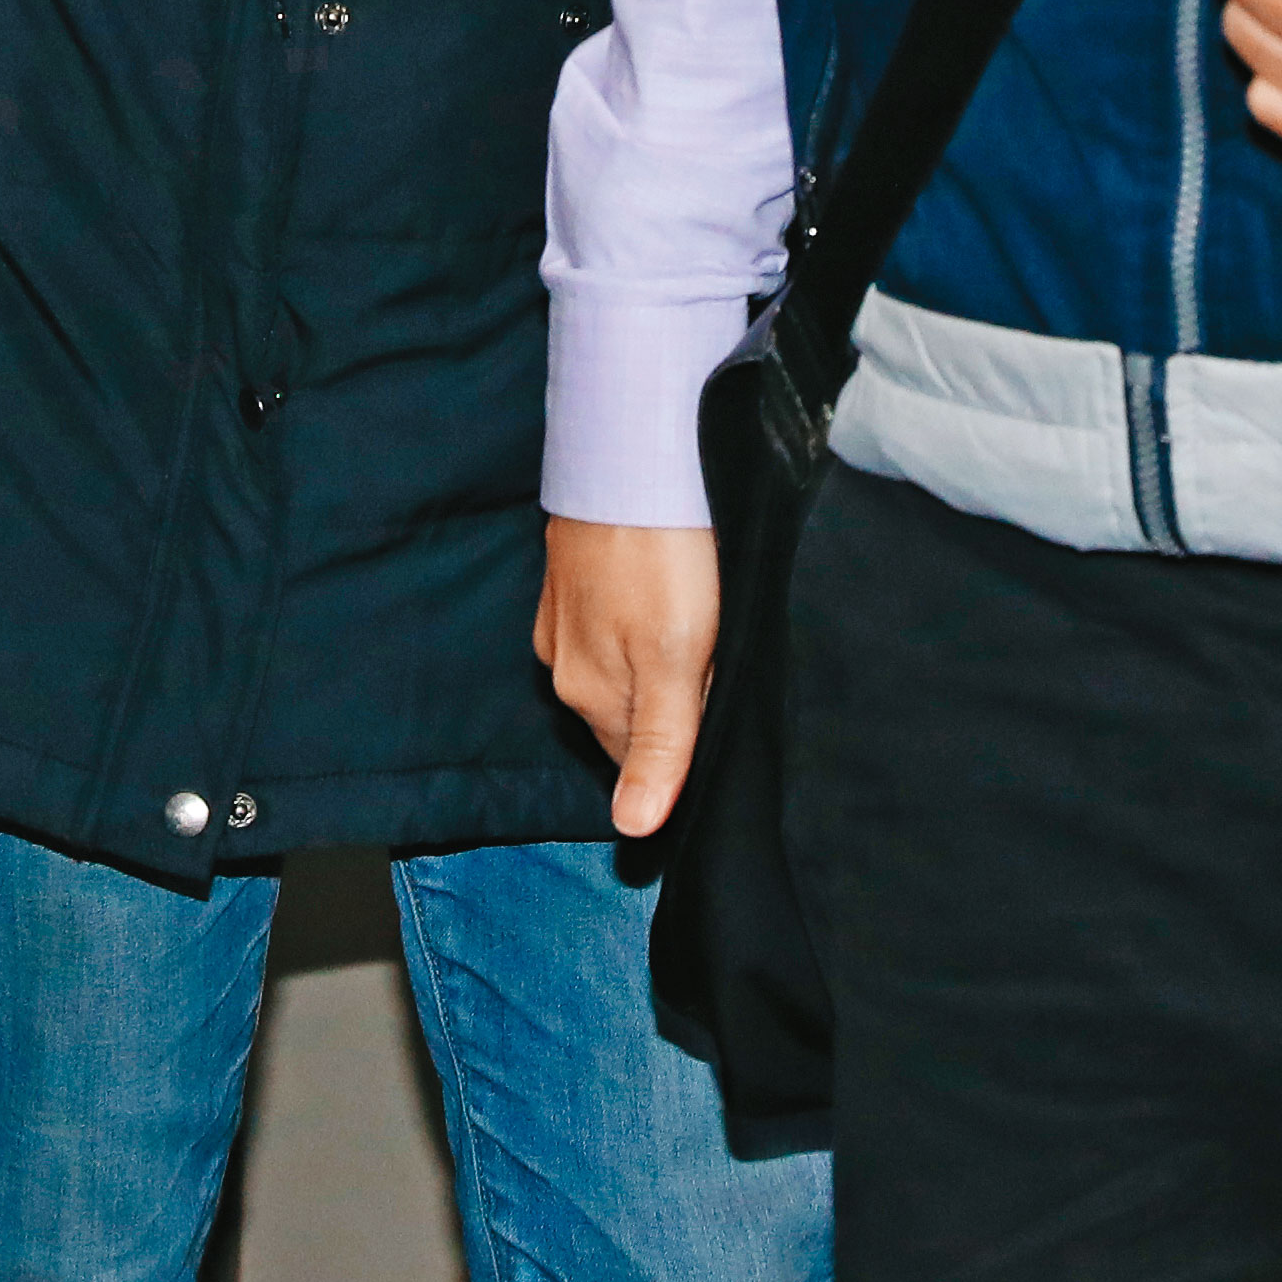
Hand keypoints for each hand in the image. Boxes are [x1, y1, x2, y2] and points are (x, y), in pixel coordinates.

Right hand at [537, 515, 719, 836]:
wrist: (631, 451)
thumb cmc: (663, 555)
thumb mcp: (678, 661)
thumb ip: (661, 746)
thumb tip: (634, 830)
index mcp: (589, 696)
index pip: (644, 759)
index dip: (690, 738)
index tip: (720, 697)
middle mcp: (563, 665)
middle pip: (634, 712)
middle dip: (678, 697)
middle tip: (718, 650)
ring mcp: (561, 617)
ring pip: (624, 665)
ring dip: (662, 655)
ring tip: (699, 614)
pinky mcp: (570, 574)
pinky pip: (611, 621)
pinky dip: (643, 616)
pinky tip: (668, 586)